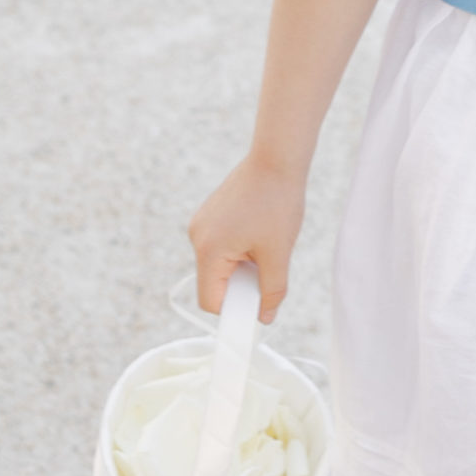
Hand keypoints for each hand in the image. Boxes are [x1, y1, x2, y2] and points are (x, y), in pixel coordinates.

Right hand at [189, 156, 306, 323]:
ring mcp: (201, 223)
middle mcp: (197, 237)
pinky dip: (240, 249)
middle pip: (214, 283)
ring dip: (243, 266)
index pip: (210, 300)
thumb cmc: (278, 202)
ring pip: (219, 264)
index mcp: (208, 250)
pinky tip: (261, 232)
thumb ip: (271, 291)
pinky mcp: (210, 214)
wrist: (277, 158)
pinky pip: (222, 245)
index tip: (256, 308)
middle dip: (241, 285)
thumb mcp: (278, 254)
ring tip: (267, 245)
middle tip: (269, 271)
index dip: (234, 311)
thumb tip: (265, 318)